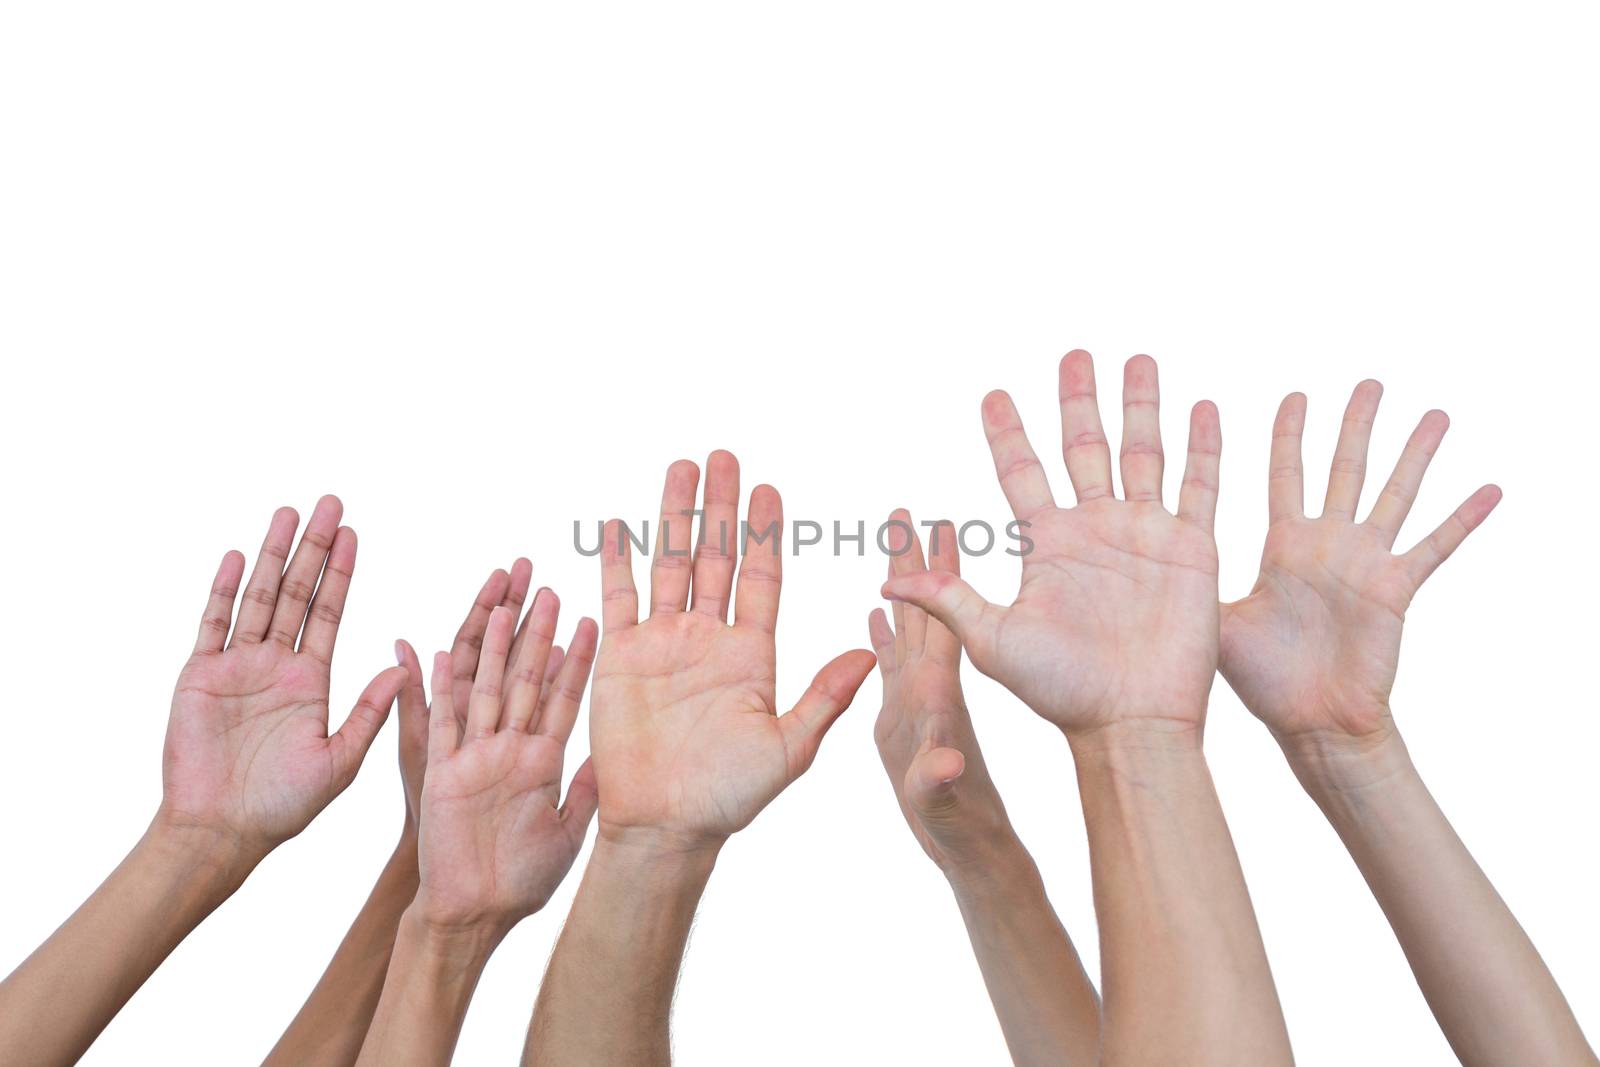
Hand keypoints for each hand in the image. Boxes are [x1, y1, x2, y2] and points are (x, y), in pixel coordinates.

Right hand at [160, 496, 408, 856]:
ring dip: (271, 554)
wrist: (222, 832)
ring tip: (288, 513)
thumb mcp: (342, 760)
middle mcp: (276, 665)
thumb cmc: (283, 807)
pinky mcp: (199, 676)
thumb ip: (371, 712)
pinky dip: (222, 590)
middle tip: (329, 503)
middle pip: (296, 592)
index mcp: (311, 680)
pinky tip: (234, 555)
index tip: (354, 534)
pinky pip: (213, 625)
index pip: (330, 613)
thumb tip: (407, 668)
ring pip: (257, 597)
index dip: (341, 573)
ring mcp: (236, 667)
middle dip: (313, 548)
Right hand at [412, 586, 599, 931]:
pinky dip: (439, 691)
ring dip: (492, 646)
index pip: (562, 696)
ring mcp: (475, 758)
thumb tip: (611, 757)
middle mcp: (509, 749)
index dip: (575, 658)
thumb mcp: (568, 832)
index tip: (590, 617)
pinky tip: (441, 651)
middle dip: (534, 631)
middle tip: (545, 585)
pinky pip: (441, 726)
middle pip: (523, 678)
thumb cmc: (523, 880)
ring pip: (485, 688)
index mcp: (541, 760)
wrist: (476, 912)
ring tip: (501, 601)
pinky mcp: (444, 775)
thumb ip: (586, 791)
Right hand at [590, 450, 876, 847]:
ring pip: (670, 562)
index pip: (761, 577)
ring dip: (675, 515)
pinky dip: (617, 560)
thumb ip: (825, 698)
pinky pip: (618, 598)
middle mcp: (709, 638)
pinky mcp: (620, 657)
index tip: (771, 489)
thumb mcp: (789, 748)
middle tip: (725, 455)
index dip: (765, 533)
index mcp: (752, 653)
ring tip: (681, 466)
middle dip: (722, 505)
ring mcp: (663, 643)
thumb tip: (870, 654)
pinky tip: (618, 523)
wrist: (666, 827)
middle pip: (717, 555)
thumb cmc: (731, 797)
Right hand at [869, 511, 1015, 874]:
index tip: (936, 519)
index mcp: (939, 696)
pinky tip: (876, 616)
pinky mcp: (902, 722)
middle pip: (922, 611)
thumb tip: (943, 765)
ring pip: (906, 631)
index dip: (938, 572)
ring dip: (900, 590)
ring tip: (891, 547)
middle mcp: (928, 689)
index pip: (941, 620)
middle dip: (915, 560)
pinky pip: (889, 666)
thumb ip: (937, 782)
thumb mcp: (943, 805)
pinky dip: (882, 638)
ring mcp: (915, 703)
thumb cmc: (964, 832)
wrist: (974, 854)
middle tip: (905, 509)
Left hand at [882, 352, 1221, 735]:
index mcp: (1046, 544)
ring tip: (1136, 358)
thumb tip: (883, 582)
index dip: (1008, 433)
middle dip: (1079, 400)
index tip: (992, 394)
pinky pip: (1199, 488)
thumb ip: (947, 603)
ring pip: (1143, 452)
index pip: (1022, 471)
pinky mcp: (1191, 551)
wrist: (1130, 722)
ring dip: (1140, 405)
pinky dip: (1204, 448)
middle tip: (1073, 353)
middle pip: (1085, 446)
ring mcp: (1145, 535)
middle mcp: (1094, 529)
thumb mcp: (993, 641)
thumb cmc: (1060, 692)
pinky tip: (1204, 407)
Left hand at [1219, 382, 1500, 744]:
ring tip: (1434, 414)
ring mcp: (1365, 564)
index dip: (1289, 435)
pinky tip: (1491, 488)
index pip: (1285, 474)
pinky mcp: (1395, 590)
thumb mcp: (1217, 622)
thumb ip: (1191, 584)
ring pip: (1393, 494)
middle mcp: (1326, 545)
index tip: (1296, 394)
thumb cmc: (1260, 681)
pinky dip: (1462, 519)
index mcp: (1283, 546)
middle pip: (1343, 468)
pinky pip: (1434, 547)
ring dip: (1414, 454)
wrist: (1311, 724)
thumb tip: (1145, 565)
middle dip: (1354, 425)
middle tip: (1368, 380)